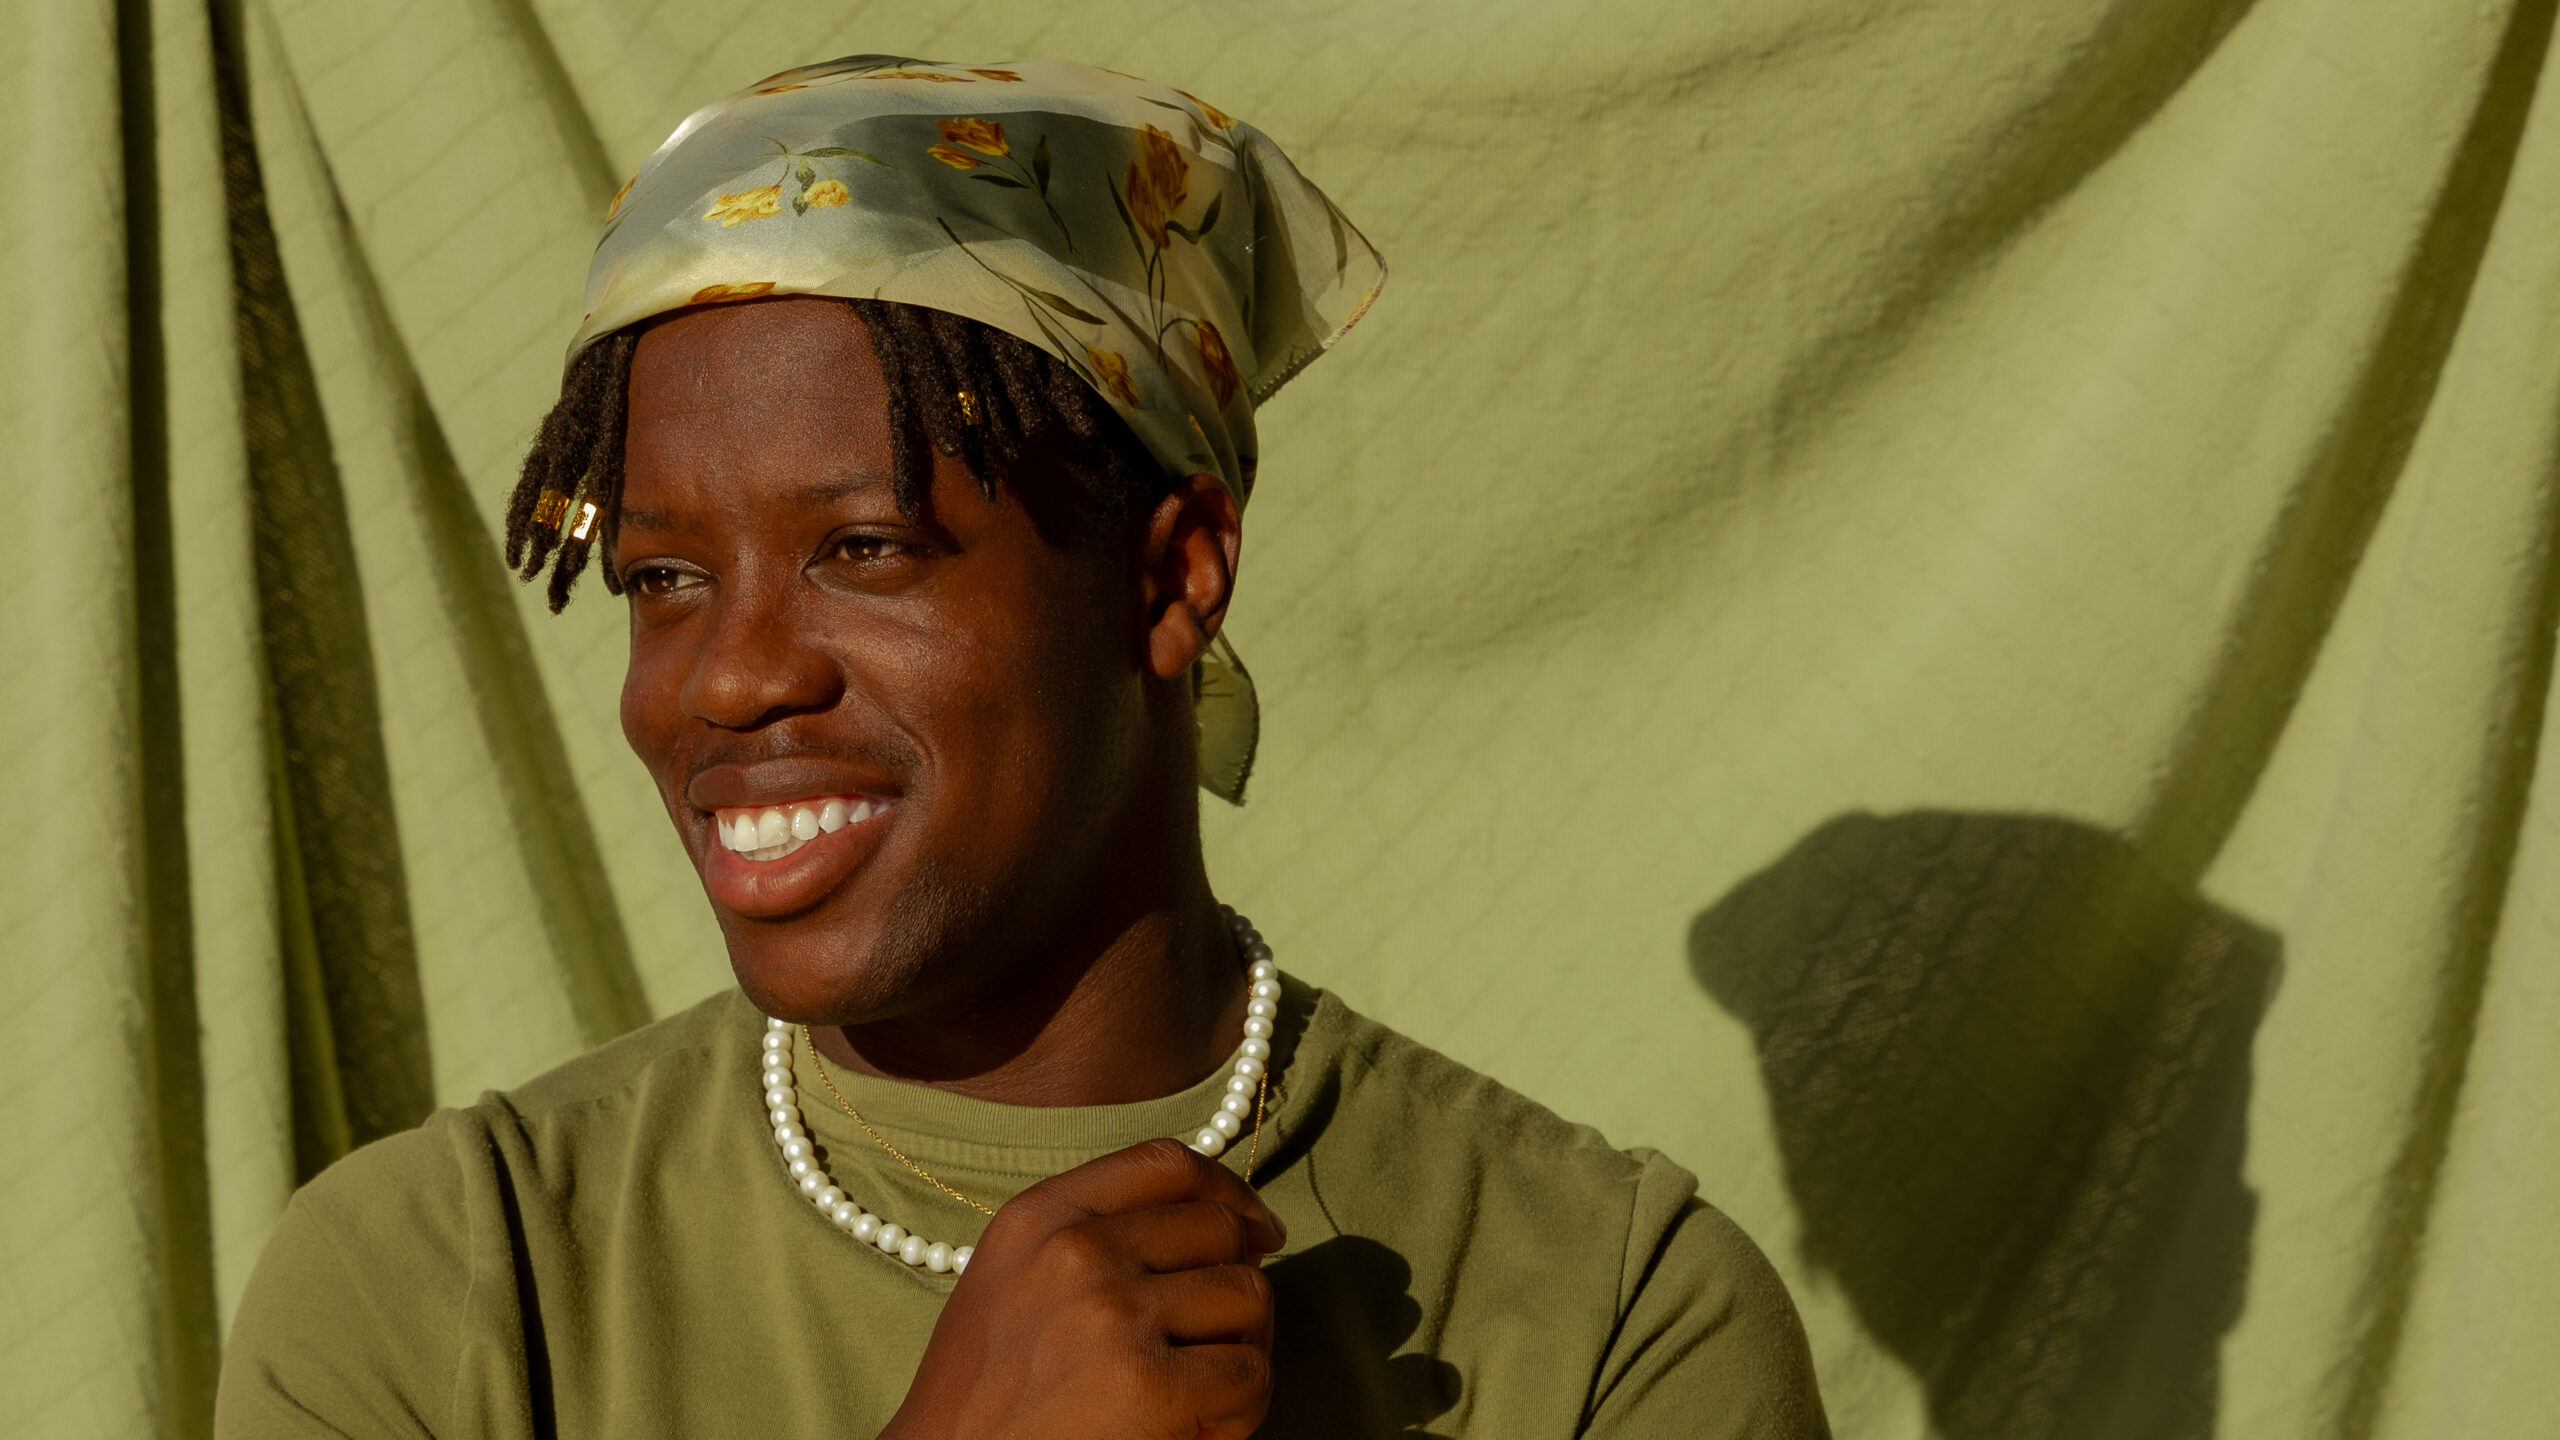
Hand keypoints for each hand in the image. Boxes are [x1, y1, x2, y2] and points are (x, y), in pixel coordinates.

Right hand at [879, 1137, 1286, 1439]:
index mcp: (1038, 1217)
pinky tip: (1196, 1433)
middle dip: (1237, 1288)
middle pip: (1220, 1230)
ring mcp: (1111, 1311)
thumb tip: (1228, 1226)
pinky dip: (1241, 1411)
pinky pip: (1250, 1373)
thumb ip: (1095, 1240)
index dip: (1228, 1193)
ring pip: (1248, 1297)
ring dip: (1242, 1352)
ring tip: (1198, 1397)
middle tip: (1218, 1346)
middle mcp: (1074, 1250)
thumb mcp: (1014, 1284)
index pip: (1166, 1163)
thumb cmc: (988, 1401)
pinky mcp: (1147, 1383)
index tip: (1258, 1232)